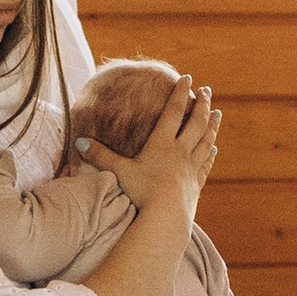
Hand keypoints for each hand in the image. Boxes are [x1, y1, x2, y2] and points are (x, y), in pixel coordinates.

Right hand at [105, 76, 220, 221]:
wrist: (166, 217)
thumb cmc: (141, 192)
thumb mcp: (119, 171)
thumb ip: (100, 156)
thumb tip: (79, 141)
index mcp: (162, 144)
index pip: (173, 112)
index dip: (180, 93)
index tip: (187, 78)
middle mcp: (180, 152)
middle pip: (196, 123)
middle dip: (202, 104)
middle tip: (208, 90)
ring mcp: (190, 168)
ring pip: (205, 141)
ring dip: (212, 125)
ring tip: (218, 112)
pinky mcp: (195, 185)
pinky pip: (206, 164)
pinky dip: (210, 154)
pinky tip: (214, 148)